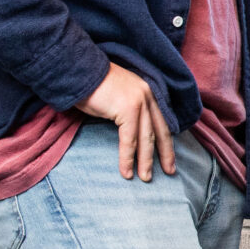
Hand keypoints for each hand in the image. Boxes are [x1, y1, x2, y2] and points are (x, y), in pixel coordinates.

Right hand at [79, 61, 175, 180]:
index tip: (170, 159)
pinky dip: (128, 158)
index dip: (167, 142)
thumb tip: (133, 134)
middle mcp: (147, 96)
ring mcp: (139, 102)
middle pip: (160, 131)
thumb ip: (129, 111)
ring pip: (146, 139)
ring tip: (146, 178)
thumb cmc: (92, 85)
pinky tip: (127, 172)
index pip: (162, 121)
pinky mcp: (127, 109)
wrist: (79, 70)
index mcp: (147, 92)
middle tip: (169, 172)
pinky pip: (129, 140)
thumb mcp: (118, 97)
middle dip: (165, 154)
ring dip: (146, 162)